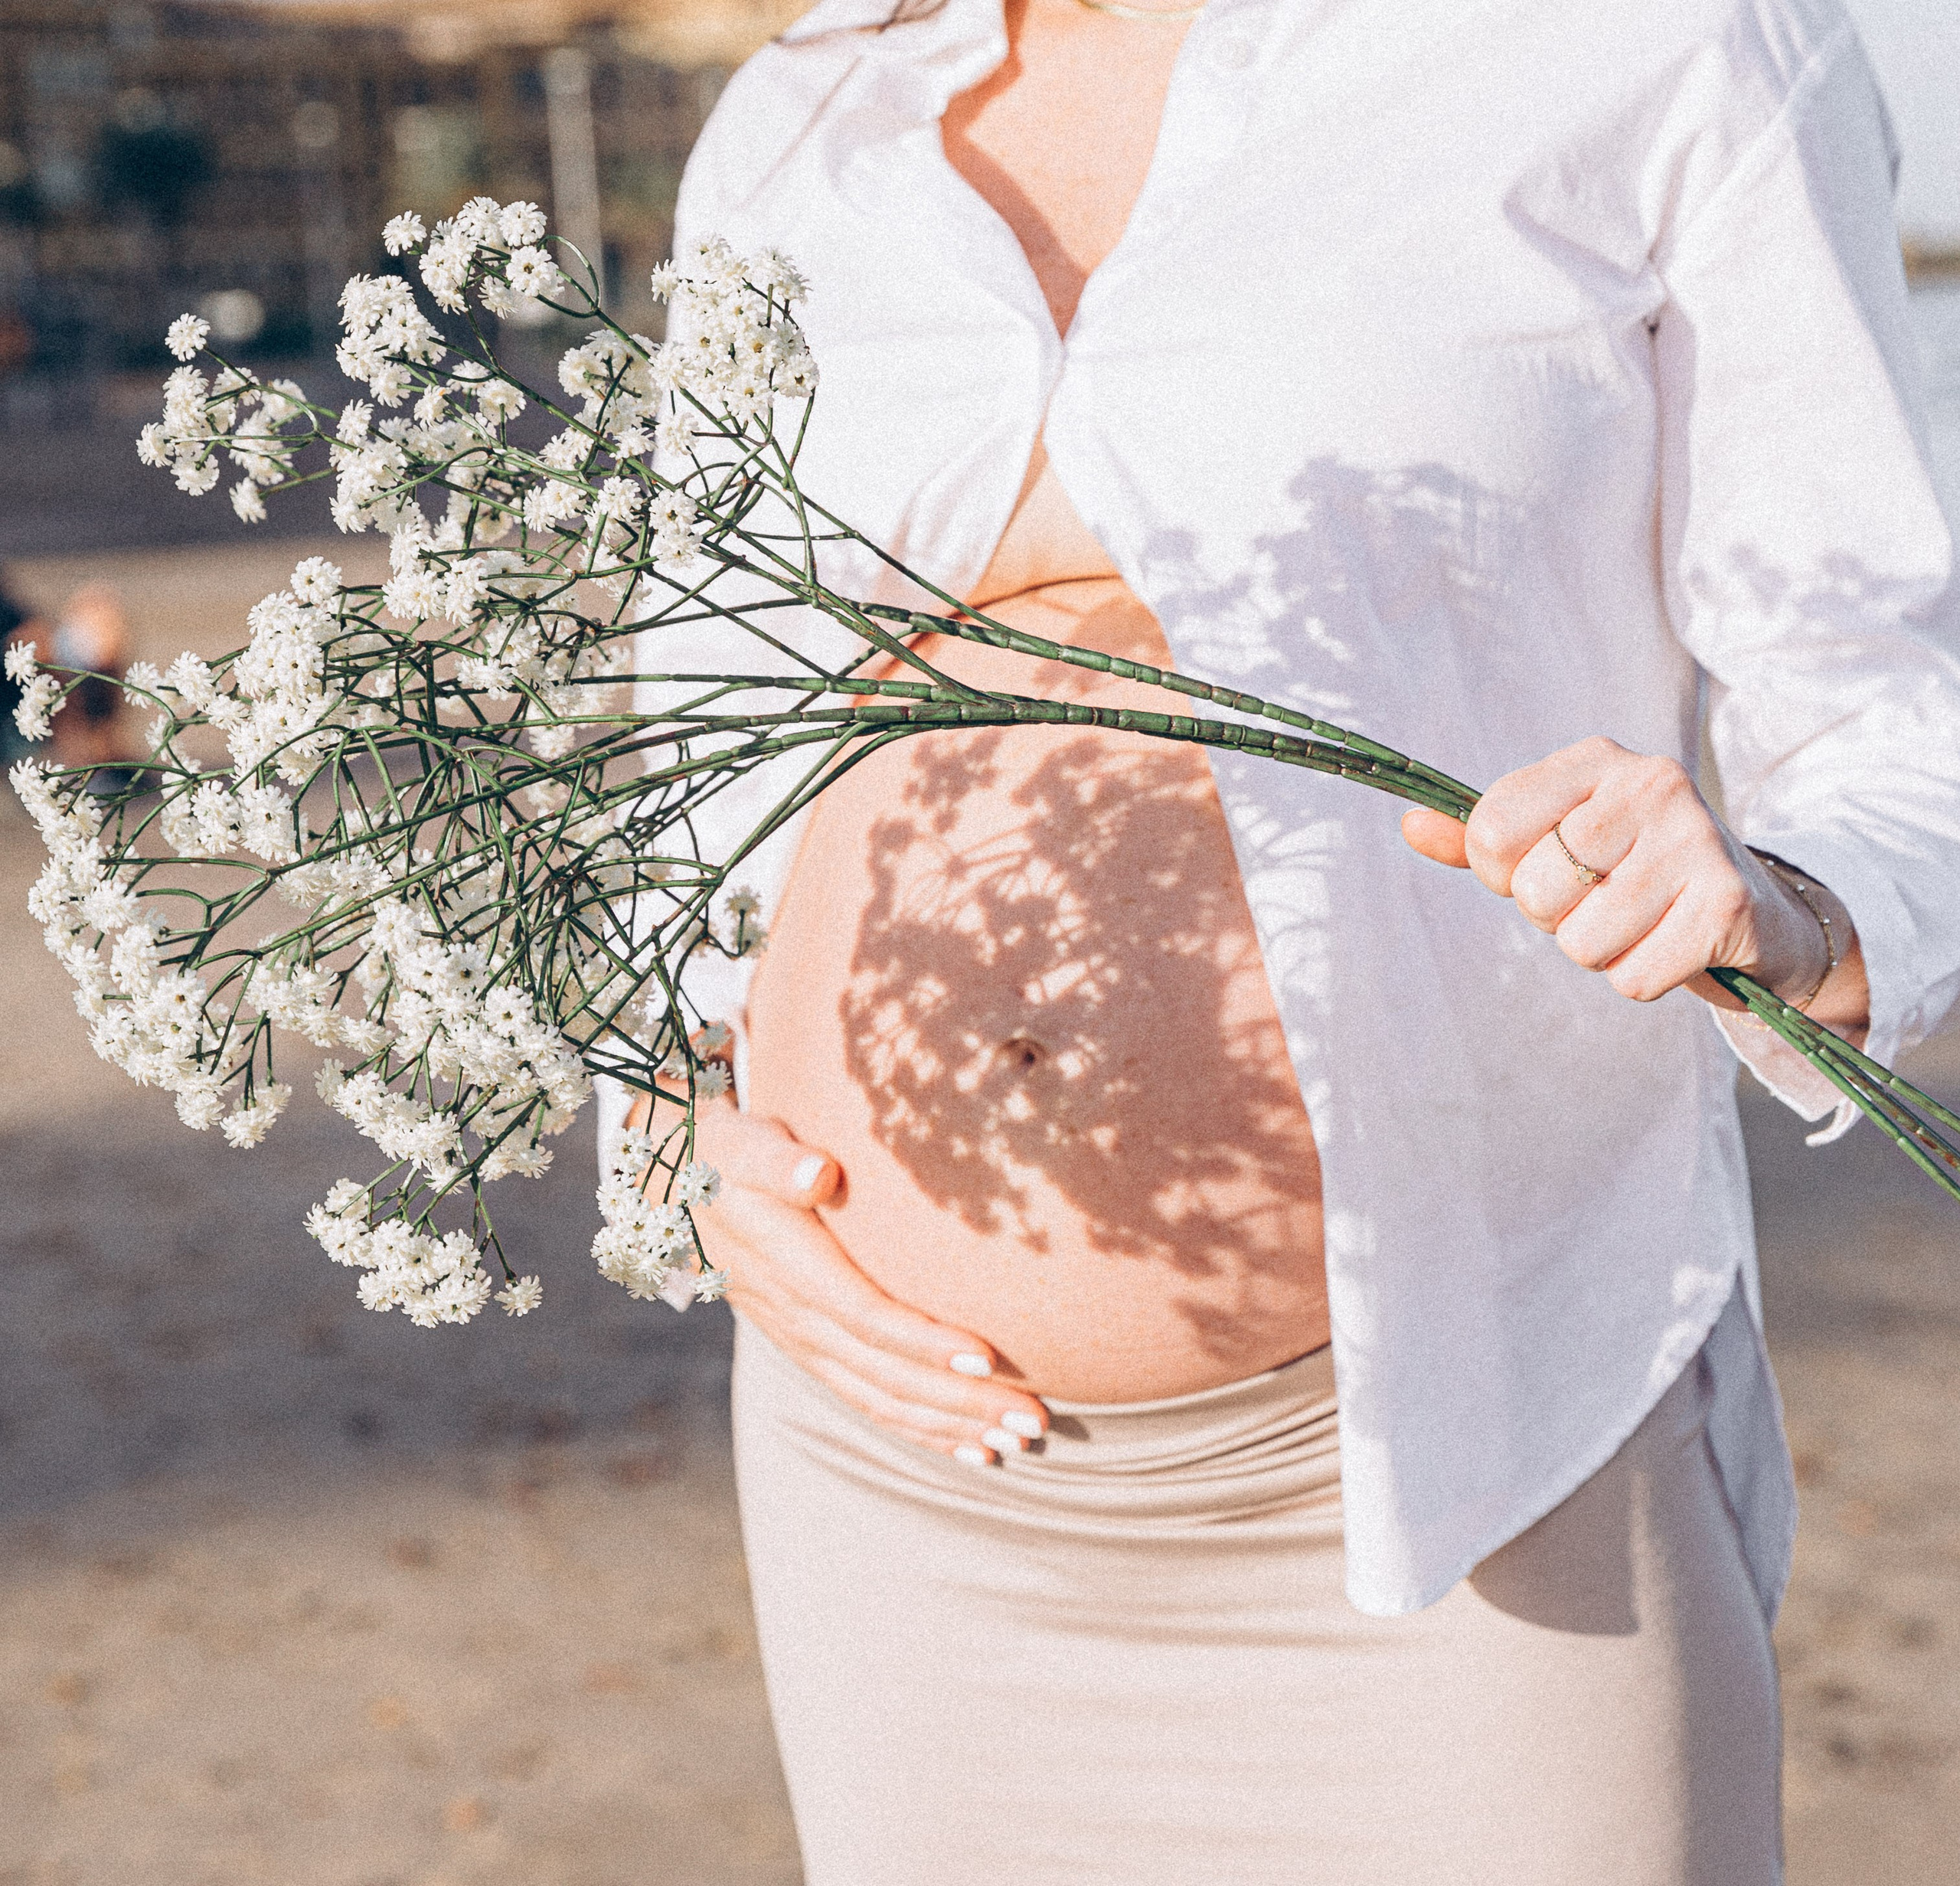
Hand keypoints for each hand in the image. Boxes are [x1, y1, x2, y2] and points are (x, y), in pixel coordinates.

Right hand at [628, 1096, 1049, 1461]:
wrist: (673, 1187)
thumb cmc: (725, 1151)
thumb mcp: (740, 1143)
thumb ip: (778, 1159)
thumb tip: (819, 1172)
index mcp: (786, 1263)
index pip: (863, 1312)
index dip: (922, 1340)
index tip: (986, 1356)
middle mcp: (794, 1314)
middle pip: (884, 1371)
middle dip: (958, 1401)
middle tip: (1031, 1420)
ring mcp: (801, 1339)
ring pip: (878, 1397)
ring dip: (949, 1425)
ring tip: (1018, 1444)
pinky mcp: (809, 1348)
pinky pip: (865, 1399)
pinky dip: (919, 1427)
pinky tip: (971, 1447)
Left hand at [1400, 736, 1866, 1032]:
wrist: (1755, 911)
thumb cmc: (1630, 873)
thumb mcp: (1554, 842)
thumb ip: (1480, 839)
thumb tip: (1410, 826)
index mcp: (1596, 759)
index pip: (1490, 828)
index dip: (1500, 872)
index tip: (1539, 869)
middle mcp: (1650, 782)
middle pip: (1535, 891)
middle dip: (1554, 918)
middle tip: (1602, 902)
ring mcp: (1694, 839)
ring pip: (1580, 942)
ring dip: (1599, 952)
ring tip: (1639, 922)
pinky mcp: (1725, 902)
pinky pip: (1630, 977)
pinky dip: (1641, 978)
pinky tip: (1672, 946)